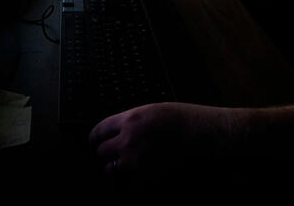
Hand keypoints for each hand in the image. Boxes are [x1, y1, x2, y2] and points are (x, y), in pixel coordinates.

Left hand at [88, 102, 228, 175]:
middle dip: (106, 151)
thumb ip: (129, 120)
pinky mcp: (144, 175)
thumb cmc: (179, 118)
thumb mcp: (149, 110)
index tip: (94, 141)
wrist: (198, 133)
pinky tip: (134, 174)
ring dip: (114, 166)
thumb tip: (116, 130)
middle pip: (101, 151)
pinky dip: (127, 180)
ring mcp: (134, 160)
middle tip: (112, 152)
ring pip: (110, 168)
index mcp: (128, 120)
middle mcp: (127, 140)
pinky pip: (125, 182)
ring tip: (124, 163)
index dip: (94, 137)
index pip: (99, 130)